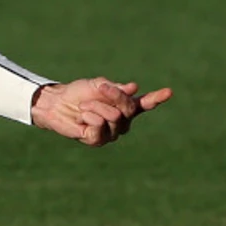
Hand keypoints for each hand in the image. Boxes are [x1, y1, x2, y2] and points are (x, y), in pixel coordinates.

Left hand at [30, 78, 172, 146]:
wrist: (56, 103)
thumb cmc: (78, 93)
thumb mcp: (98, 85)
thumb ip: (115, 89)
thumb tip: (134, 88)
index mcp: (124, 106)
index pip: (144, 104)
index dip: (157, 98)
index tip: (169, 91)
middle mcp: (121, 121)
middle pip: (129, 108)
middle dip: (114, 96)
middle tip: (100, 89)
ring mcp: (111, 133)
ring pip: (114, 116)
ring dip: (96, 106)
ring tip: (84, 107)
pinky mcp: (98, 140)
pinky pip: (100, 125)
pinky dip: (90, 116)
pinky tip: (82, 117)